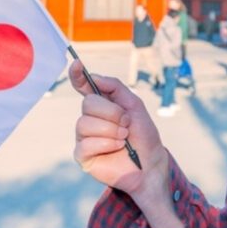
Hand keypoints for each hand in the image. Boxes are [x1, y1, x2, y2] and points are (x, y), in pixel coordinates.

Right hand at [70, 62, 167, 196]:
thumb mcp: (134, 105)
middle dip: (111, 112)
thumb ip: (115, 87)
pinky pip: (85, 143)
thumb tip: (93, 76)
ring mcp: (84, 136)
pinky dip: (105, 144)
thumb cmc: (143, 134)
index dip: (77, 75)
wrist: (149, 163)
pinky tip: (115, 148)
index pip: (83, 86)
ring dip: (110, 130)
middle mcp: (90, 118)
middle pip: (88, 104)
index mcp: (102, 104)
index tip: (76, 64)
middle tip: (126, 123)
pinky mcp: (83, 155)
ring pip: (85, 123)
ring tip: (123, 137)